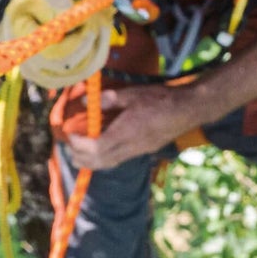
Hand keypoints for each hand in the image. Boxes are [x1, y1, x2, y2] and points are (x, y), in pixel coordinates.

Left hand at [63, 85, 206, 171]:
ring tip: (78, 153)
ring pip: (108, 164)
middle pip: (100, 162)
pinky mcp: (143, 151)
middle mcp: (130, 147)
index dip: (79, 145)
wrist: (187, 109)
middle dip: (80, 158)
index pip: (96, 148)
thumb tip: (84, 102)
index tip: (69, 134)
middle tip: (69, 148)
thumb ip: (107, 99)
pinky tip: (99, 150)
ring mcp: (138, 151)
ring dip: (91, 162)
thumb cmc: (160, 99)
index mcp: (126, 132)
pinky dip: (103, 159)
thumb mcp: (131, 94)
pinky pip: (118, 160)